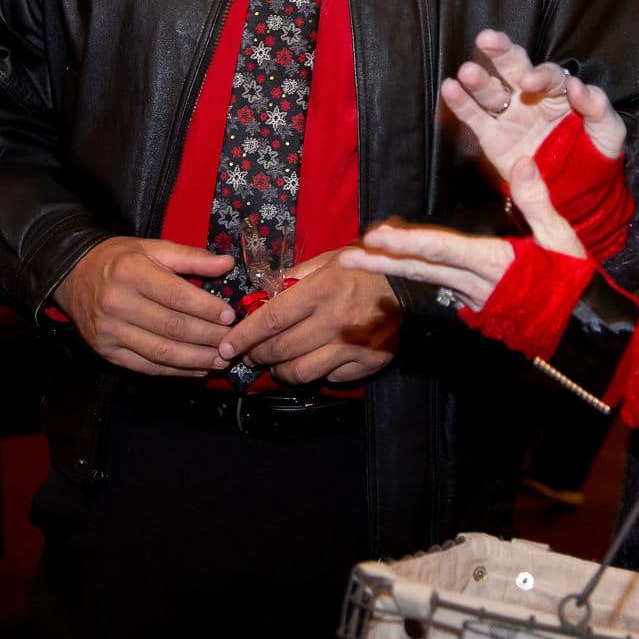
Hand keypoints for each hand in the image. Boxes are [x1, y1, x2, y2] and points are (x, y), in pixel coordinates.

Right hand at [54, 237, 235, 376]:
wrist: (72, 276)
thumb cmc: (118, 260)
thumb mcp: (151, 248)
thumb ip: (190, 257)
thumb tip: (227, 264)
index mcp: (130, 273)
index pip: (176, 296)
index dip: (206, 309)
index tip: (229, 316)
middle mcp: (117, 304)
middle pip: (172, 327)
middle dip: (207, 337)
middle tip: (232, 342)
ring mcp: (110, 332)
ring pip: (161, 352)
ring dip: (196, 359)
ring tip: (221, 360)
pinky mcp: (107, 352)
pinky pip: (147, 366)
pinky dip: (175, 371)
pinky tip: (197, 369)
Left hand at [219, 249, 401, 384]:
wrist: (411, 283)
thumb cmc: (364, 267)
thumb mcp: (328, 260)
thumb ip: (294, 277)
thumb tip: (262, 297)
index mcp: (323, 290)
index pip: (272, 319)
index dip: (245, 335)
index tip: (227, 346)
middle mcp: (337, 320)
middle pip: (282, 349)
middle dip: (257, 355)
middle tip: (249, 354)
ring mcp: (354, 346)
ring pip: (302, 372)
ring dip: (281, 371)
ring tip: (276, 363)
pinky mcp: (370, 362)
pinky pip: (331, 378)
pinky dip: (316, 373)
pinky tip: (313, 361)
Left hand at [345, 156, 587, 308]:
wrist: (583, 330)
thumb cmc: (575, 283)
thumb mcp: (562, 239)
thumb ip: (538, 200)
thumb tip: (522, 160)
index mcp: (495, 263)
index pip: (443, 249)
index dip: (407, 242)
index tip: (376, 236)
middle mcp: (477, 283)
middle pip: (422, 269)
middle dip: (383, 262)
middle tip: (346, 257)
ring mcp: (475, 298)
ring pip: (426, 280)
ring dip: (392, 269)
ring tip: (357, 261)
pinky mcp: (478, 306)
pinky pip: (440, 289)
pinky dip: (417, 278)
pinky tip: (397, 269)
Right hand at [445, 30, 625, 183]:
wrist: (577, 195)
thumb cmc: (595, 157)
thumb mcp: (609, 133)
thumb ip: (598, 107)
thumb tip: (577, 84)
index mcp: (560, 93)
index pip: (549, 75)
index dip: (540, 74)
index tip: (529, 81)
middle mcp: (531, 98)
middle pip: (514, 67)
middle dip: (501, 52)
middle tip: (488, 39)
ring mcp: (510, 116)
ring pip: (491, 90)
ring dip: (479, 79)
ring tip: (468, 71)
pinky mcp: (493, 138)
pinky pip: (474, 117)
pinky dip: (461, 103)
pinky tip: (450, 88)